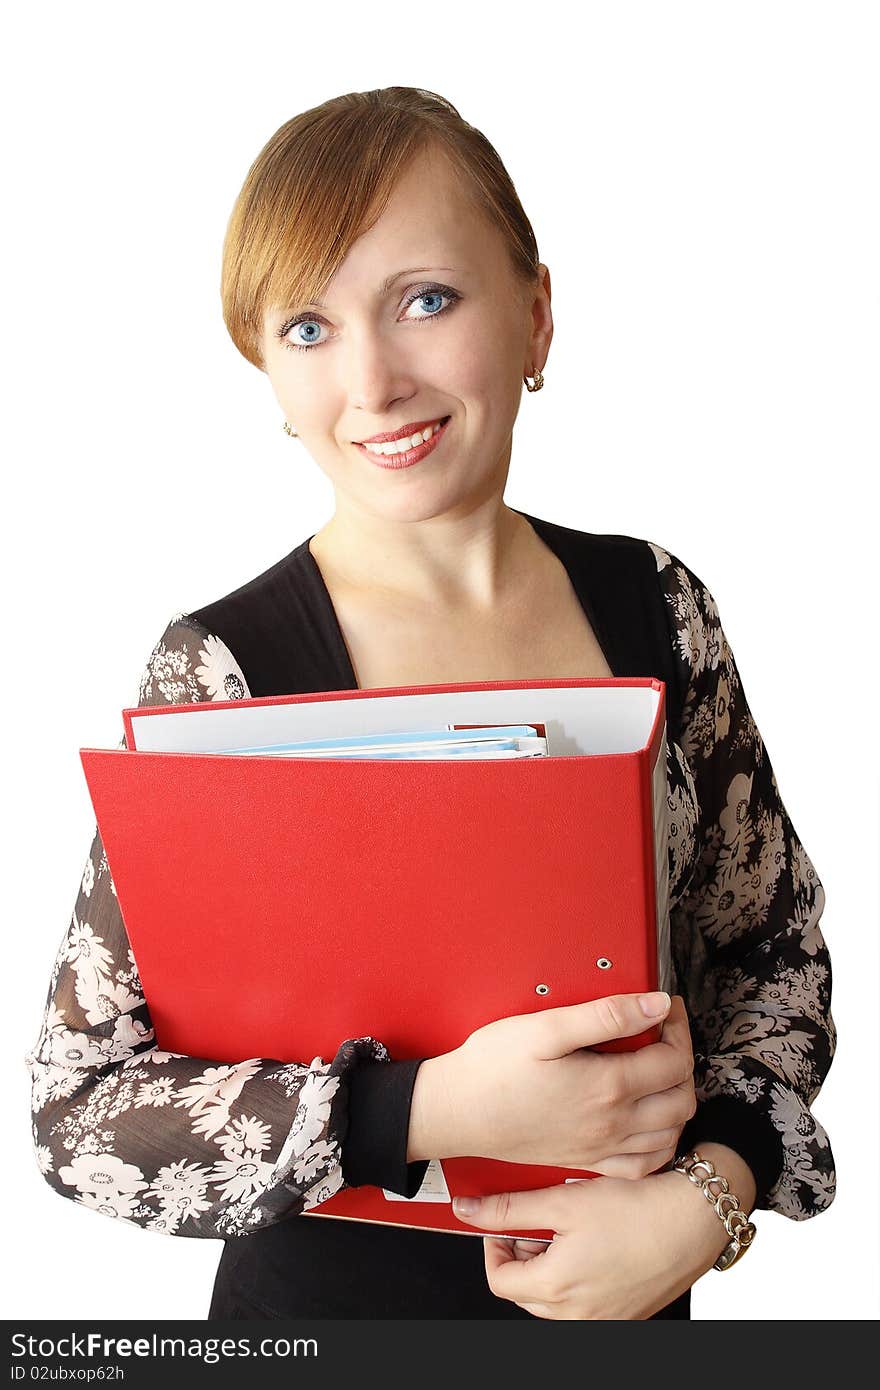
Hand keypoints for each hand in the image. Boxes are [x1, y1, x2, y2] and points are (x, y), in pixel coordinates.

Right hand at [426, 993, 694, 1174]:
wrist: (456, 1112)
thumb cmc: (493, 1067)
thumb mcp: (547, 1028)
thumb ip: (606, 1015)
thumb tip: (656, 1005)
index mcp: (608, 1087)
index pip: (674, 1060)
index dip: (679, 1028)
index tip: (667, 1007)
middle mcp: (613, 1124)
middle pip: (681, 1098)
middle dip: (684, 1060)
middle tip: (664, 1033)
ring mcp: (602, 1148)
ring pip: (671, 1133)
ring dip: (677, 1099)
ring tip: (659, 1069)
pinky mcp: (586, 1162)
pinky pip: (644, 1165)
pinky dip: (661, 1143)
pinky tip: (651, 1121)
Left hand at [452, 1171, 723, 1319]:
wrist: (694, 1220)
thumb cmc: (638, 1209)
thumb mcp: (563, 1199)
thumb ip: (509, 1207)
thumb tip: (468, 1210)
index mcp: (556, 1288)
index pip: (499, 1280)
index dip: (495, 1246)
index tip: (506, 1224)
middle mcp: (578, 1314)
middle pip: (525, 1292)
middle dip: (524, 1255)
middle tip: (540, 1221)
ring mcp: (604, 1319)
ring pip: (554, 1299)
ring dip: (551, 1265)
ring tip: (571, 1228)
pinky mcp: (626, 1314)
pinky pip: (586, 1302)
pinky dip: (580, 1276)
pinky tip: (596, 1242)